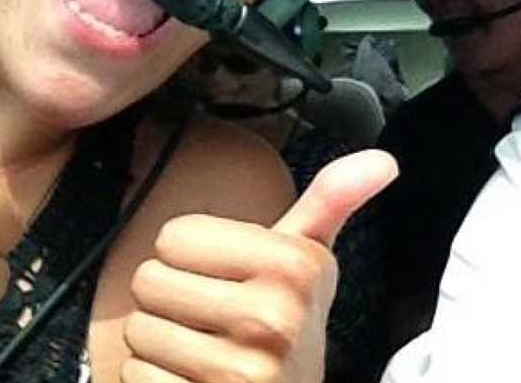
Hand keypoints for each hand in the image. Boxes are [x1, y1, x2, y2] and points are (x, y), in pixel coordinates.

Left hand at [123, 149, 397, 382]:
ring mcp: (240, 369)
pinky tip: (192, 378)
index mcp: (294, 265)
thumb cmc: (290, 326)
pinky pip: (136, 374)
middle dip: (173, 297)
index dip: (193, 254)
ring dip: (161, 341)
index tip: (227, 275)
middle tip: (212, 313)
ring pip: (138, 329)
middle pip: (150, 279)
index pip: (174, 235)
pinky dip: (156, 379)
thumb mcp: (311, 260)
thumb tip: (385, 160)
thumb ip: (331, 201)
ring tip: (204, 346)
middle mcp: (272, 316)